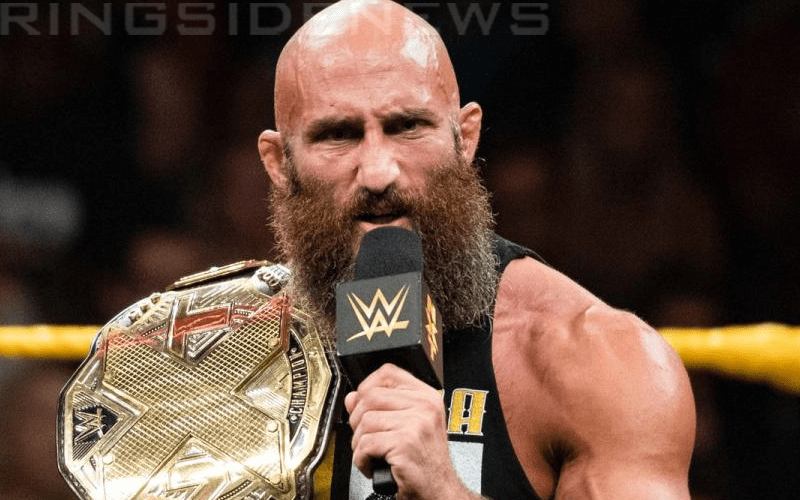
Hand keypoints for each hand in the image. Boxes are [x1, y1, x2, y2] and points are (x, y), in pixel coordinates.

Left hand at [344, 363, 472, 499]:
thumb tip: (352, 397)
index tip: (363, 403)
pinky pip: (366, 444)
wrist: (439, 491)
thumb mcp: (407, 427)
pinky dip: (362, 459)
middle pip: (369, 396)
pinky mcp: (406, 443)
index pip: (388, 373)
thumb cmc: (424, 462)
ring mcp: (416, 424)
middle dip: (357, 420)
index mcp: (426, 397)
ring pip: (365, 421)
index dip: (367, 386)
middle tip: (366, 437)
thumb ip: (380, 407)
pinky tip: (373, 465)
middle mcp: (424, 406)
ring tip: (372, 454)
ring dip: (359, 443)